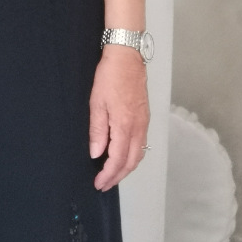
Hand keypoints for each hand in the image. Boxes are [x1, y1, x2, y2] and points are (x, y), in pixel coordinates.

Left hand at [89, 44, 149, 190]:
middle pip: (131, 161)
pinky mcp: (144, 116)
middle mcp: (138, 127)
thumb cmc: (110, 76)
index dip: (108, 175)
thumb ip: (97, 130)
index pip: (118, 159)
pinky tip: (123, 155)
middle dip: (118, 176)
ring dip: (126, 168)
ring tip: (113, 174)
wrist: (127, 57)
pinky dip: (133, 156)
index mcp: (124, 125)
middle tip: (104, 184)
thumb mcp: (97, 102)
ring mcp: (143, 122)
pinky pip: (141, 143)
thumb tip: (96, 153)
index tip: (99, 183)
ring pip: (139, 154)